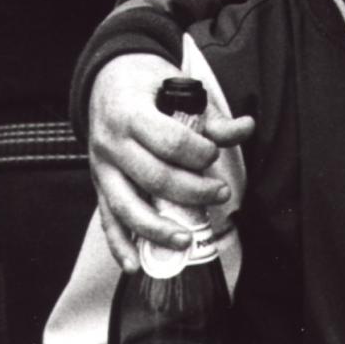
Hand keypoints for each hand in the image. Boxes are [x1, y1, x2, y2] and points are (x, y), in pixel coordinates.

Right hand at [87, 53, 253, 271]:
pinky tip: (135, 264)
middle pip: (152, 177)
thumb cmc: (146, 84)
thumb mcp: (178, 88)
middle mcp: (111, 143)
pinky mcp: (99, 184)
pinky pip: (107, 218)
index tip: (213, 154)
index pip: (167, 141)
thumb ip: (210, 117)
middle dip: (191, 191)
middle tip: (220, 193)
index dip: (197, 153)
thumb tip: (245, 128)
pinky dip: (119, 244)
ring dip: (157, 227)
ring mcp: (102, 167)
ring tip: (186, 239)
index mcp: (131, 113)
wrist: (106, 79)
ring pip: (126, 205)